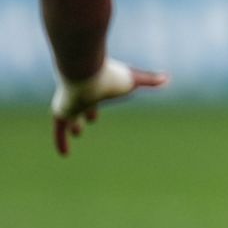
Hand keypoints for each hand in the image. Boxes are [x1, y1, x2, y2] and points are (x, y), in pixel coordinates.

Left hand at [50, 57, 166, 155]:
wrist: (82, 73)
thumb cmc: (108, 75)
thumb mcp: (132, 80)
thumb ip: (149, 80)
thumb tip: (167, 78)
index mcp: (97, 88)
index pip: (100, 97)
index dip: (103, 104)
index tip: (101, 112)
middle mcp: (81, 96)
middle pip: (84, 106)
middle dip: (87, 112)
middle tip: (89, 120)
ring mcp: (69, 105)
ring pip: (70, 119)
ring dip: (73, 126)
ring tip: (77, 133)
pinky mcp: (61, 113)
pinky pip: (60, 131)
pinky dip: (61, 142)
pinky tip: (64, 154)